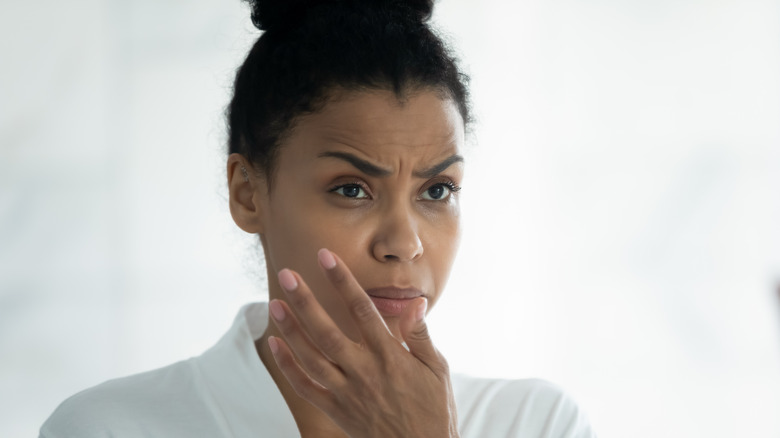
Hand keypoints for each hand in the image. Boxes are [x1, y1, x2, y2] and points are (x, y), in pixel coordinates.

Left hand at [266, 248, 458, 437]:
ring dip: (291, 330)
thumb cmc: (435, 409)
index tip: (325, 257)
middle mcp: (365, 371)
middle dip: (305, 301)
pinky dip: (288, 366)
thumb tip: (415, 302)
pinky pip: (306, 388)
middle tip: (287, 274)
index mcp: (390, 355)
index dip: (342, 280)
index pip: (362, 309)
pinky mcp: (337, 411)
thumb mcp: (437, 368)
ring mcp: (348, 393)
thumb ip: (419, 334)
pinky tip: (275, 344)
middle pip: (327, 331)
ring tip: (276, 303)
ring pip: (311, 357)